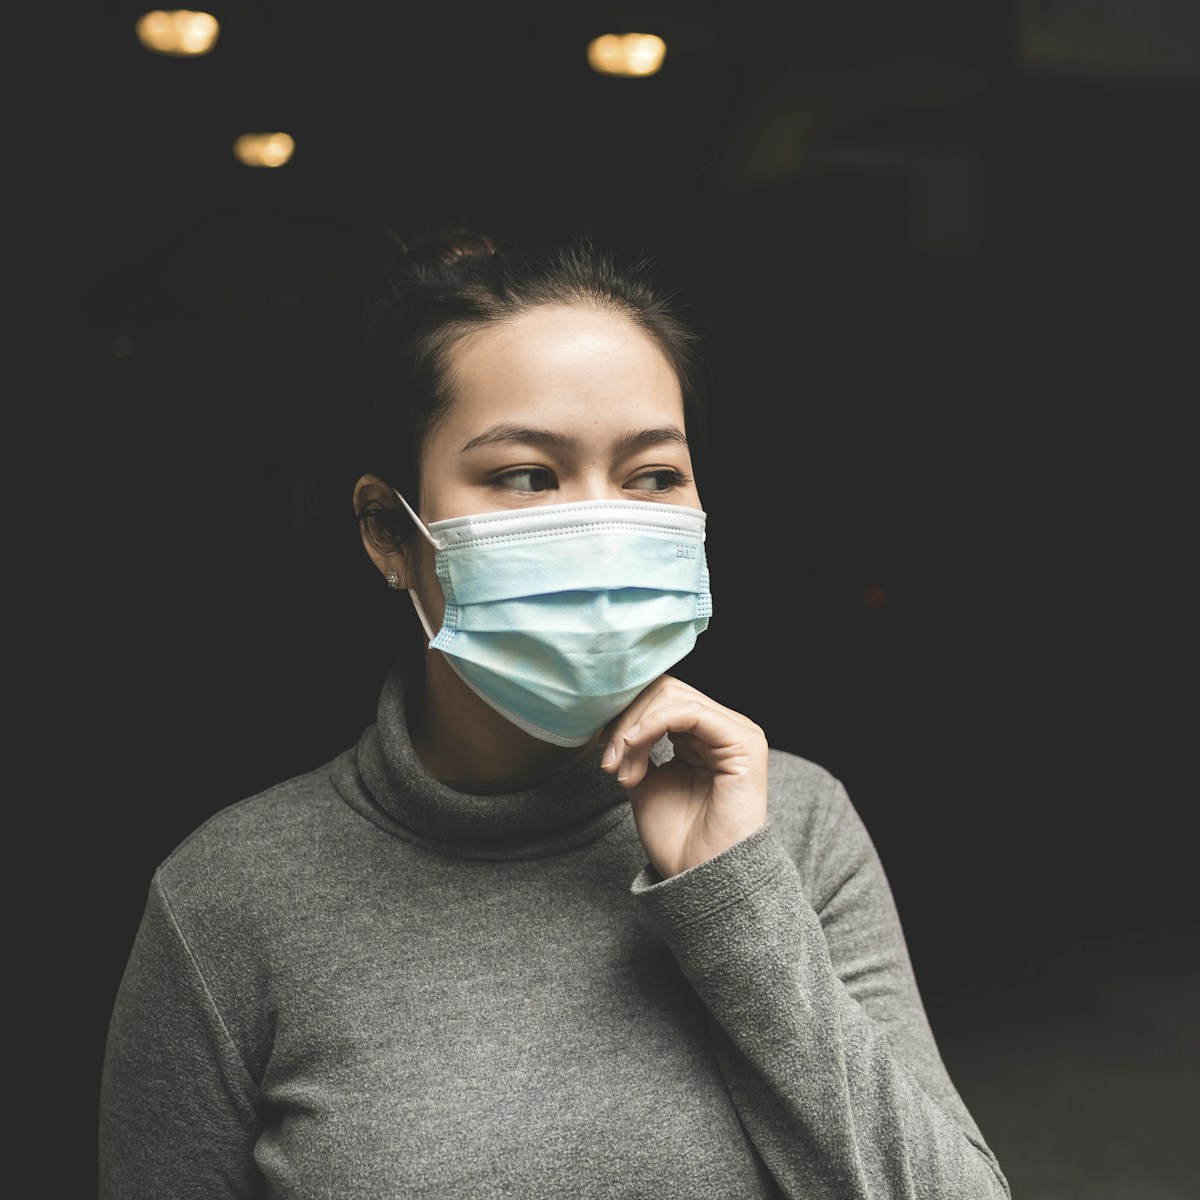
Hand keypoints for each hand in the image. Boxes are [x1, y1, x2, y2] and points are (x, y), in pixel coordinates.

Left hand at [600, 675, 768, 878]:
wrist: (701, 878)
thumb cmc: (679, 838)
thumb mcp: (645, 782)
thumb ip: (634, 747)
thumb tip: (613, 722)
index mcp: (702, 734)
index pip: (659, 697)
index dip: (624, 717)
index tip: (603, 757)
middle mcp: (722, 727)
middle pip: (663, 691)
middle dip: (626, 722)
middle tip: (609, 763)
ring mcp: (736, 731)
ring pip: (672, 698)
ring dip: (634, 729)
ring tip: (623, 770)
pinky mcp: (743, 741)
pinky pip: (689, 712)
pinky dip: (652, 724)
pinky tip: (634, 747)